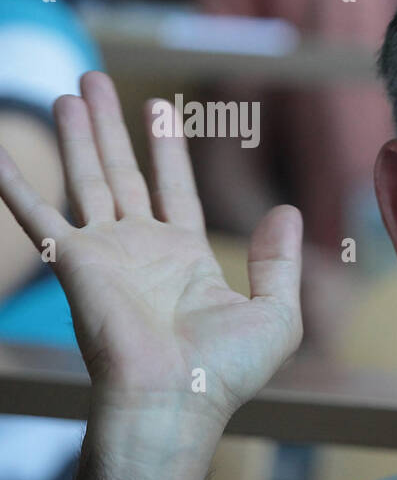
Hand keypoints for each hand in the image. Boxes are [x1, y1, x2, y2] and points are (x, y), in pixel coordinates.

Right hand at [0, 72, 302, 429]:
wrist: (174, 398)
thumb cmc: (225, 370)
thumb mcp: (275, 313)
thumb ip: (280, 262)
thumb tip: (286, 212)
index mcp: (186, 258)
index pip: (174, 189)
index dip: (166, 149)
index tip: (158, 108)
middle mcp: (142, 250)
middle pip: (124, 174)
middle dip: (111, 127)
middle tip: (97, 81)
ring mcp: (106, 254)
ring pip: (88, 179)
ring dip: (78, 136)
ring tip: (72, 91)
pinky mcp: (74, 263)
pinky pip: (38, 214)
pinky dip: (14, 184)